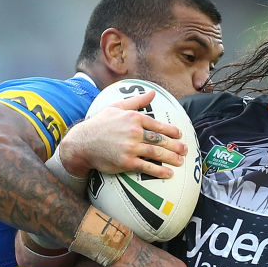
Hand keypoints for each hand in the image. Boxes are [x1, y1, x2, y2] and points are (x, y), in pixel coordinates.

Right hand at [60, 90, 186, 178]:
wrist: (82, 143)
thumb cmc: (98, 124)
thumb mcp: (116, 107)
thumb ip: (136, 101)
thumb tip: (152, 93)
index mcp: (133, 118)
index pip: (157, 125)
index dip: (170, 131)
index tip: (179, 134)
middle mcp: (134, 132)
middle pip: (160, 139)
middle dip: (175, 145)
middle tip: (185, 150)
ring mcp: (130, 147)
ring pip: (156, 153)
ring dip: (171, 158)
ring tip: (180, 161)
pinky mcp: (126, 162)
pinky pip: (146, 167)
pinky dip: (159, 171)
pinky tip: (168, 173)